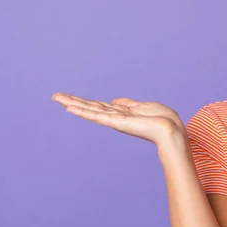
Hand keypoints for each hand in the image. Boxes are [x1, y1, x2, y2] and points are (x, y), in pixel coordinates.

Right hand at [52, 92, 184, 146]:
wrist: (171, 131)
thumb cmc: (164, 120)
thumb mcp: (145, 106)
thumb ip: (129, 103)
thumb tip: (115, 100)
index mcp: (122, 112)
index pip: (99, 106)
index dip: (84, 102)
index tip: (70, 99)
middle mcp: (115, 117)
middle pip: (90, 107)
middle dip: (73, 101)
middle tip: (54, 96)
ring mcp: (114, 120)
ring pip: (89, 109)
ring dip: (72, 103)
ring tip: (56, 98)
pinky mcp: (116, 122)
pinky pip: (96, 115)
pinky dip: (82, 111)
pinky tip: (70, 107)